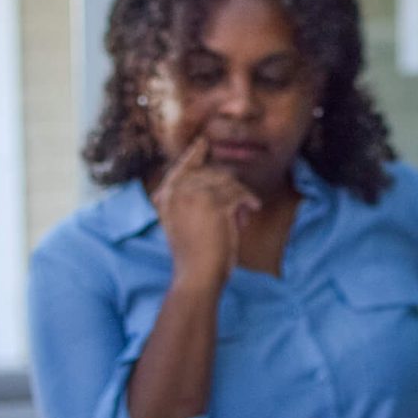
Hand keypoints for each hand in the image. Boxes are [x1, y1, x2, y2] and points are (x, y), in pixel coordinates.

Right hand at [151, 137, 260, 289]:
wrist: (197, 274)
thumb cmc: (193, 254)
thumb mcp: (181, 223)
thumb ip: (189, 202)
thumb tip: (221, 186)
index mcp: (165, 197)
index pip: (181, 168)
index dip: (193, 154)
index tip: (202, 143)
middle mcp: (177, 192)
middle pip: (211, 173)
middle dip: (229, 187)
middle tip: (239, 205)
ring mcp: (196, 197)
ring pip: (228, 182)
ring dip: (240, 197)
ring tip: (242, 214)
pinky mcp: (216, 205)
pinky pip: (239, 194)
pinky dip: (248, 202)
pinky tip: (251, 210)